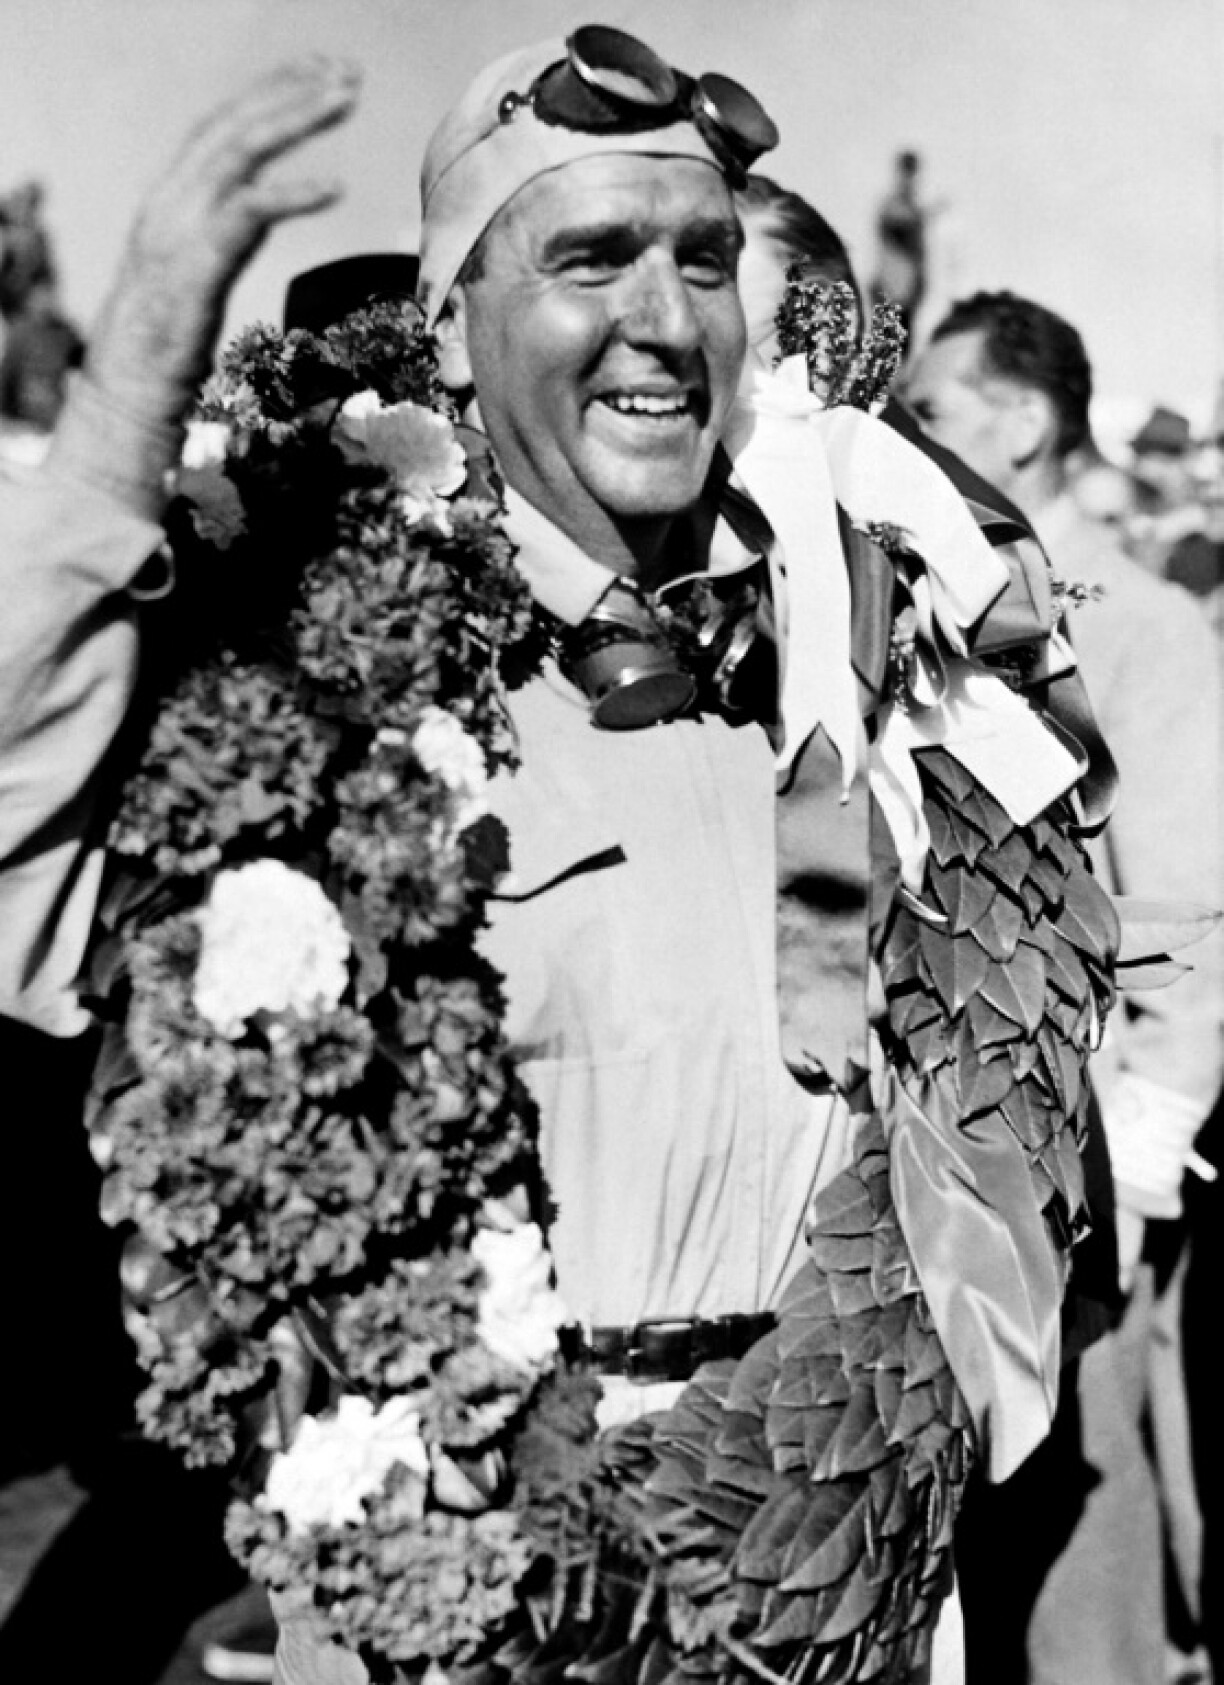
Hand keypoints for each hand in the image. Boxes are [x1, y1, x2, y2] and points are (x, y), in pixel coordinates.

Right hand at [50, 57, 359, 507]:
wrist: (131, 394)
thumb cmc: (169, 345)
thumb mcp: (204, 269)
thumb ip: (228, 230)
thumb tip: (259, 208)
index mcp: (173, 199)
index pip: (225, 127)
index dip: (272, 94)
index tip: (321, 74)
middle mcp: (171, 200)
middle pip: (235, 124)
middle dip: (292, 91)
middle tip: (349, 72)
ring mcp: (179, 228)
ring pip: (241, 149)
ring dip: (296, 117)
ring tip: (347, 97)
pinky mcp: (196, 264)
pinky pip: (249, 211)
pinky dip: (293, 192)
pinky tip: (335, 185)